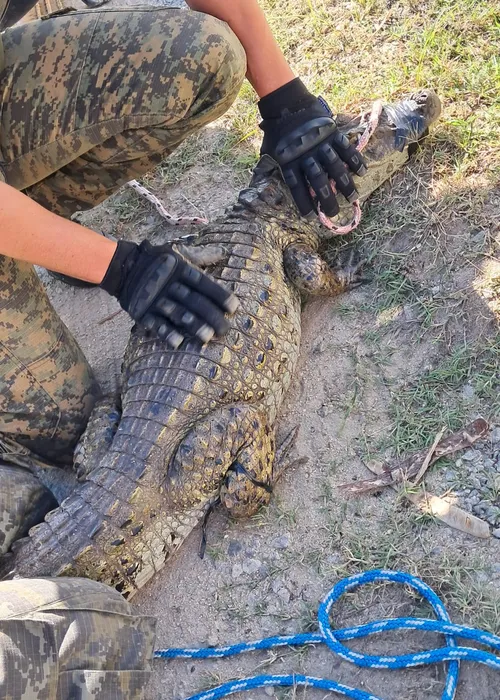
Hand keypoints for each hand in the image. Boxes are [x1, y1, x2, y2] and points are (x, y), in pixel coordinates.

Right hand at [100, 240, 237, 347]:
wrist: (124, 267)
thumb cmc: (159, 262)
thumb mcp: (178, 255)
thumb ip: (201, 257)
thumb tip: (223, 253)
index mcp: (181, 270)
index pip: (204, 283)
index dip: (219, 296)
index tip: (234, 308)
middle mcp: (170, 284)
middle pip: (194, 301)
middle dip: (211, 316)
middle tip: (225, 330)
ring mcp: (156, 299)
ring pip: (178, 313)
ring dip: (193, 326)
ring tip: (208, 338)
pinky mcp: (143, 311)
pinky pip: (156, 323)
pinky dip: (166, 333)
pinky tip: (178, 342)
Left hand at [259, 78, 366, 217]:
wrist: (287, 103)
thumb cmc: (277, 131)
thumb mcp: (269, 151)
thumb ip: (274, 168)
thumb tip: (267, 187)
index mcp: (289, 161)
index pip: (297, 186)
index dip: (303, 202)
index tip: (309, 216)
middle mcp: (306, 155)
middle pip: (318, 181)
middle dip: (327, 199)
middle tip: (334, 213)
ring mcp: (321, 144)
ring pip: (335, 168)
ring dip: (345, 184)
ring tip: (352, 198)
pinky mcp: (332, 133)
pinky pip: (346, 149)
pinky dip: (355, 160)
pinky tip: (362, 172)